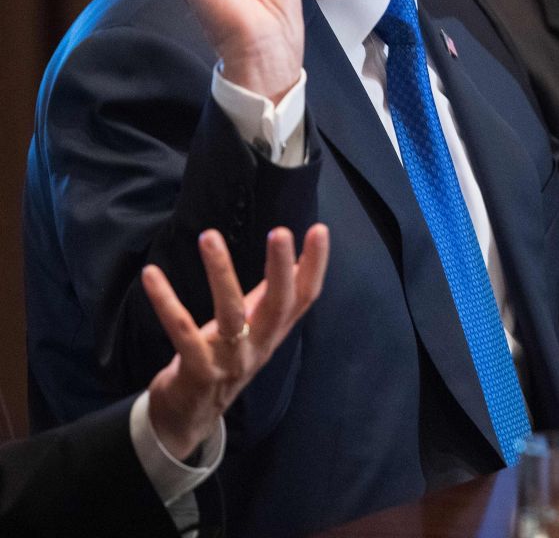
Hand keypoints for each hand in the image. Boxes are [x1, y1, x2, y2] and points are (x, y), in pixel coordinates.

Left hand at [142, 224, 328, 459]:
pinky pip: (182, 333)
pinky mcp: (197, 371)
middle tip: (280, 232)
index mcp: (274, 331)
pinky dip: (166, 302)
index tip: (319, 230)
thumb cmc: (225, 359)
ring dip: (220, 272)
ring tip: (209, 236)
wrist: (190, 417)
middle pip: (278, 305)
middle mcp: (258, 345)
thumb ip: (270, 296)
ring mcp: (229, 361)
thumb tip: (292, 256)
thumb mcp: (254, 328)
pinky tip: (151, 274)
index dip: (315, 265)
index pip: (304, 296)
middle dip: (280, 268)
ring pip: (229, 314)